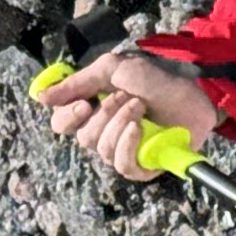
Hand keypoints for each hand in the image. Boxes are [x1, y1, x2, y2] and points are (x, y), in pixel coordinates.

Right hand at [41, 49, 221, 180]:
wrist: (194, 90)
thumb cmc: (156, 78)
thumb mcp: (114, 69)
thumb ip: (78, 82)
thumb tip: (41, 97)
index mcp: (93, 109)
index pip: (62, 123)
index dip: (67, 117)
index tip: (83, 104)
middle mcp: (104, 131)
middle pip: (82, 137)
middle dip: (104, 114)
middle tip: (125, 97)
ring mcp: (123, 150)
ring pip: (101, 149)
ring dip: (121, 123)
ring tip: (140, 107)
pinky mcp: (142, 165)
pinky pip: (122, 165)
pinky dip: (128, 145)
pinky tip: (140, 130)